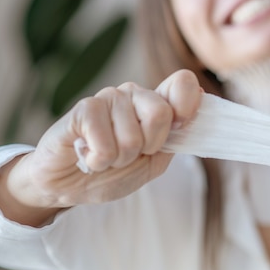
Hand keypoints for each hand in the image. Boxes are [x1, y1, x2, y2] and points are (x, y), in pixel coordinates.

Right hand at [0, 69, 201, 224]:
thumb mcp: (153, 162)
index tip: (179, 126)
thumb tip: (201, 102)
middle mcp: (132, 93)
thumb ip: (176, 138)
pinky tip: (87, 154)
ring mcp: (107, 98)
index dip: (188, 104)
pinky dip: (98, 161)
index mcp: (154, 103)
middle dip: (147, 147)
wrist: (68, 186)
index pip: (183, 82)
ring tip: (104, 156)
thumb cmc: (112, 172)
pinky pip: (105, 144)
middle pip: (162, 114)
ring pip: (132, 138)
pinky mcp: (83, 110)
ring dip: (118, 160)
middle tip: (128, 154)